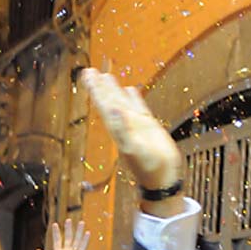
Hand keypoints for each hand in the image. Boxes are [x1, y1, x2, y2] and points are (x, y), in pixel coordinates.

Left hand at [34, 219, 89, 249]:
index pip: (57, 241)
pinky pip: (82, 249)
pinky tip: (87, 233)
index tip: (54, 224)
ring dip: (79, 232)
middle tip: (69, 220)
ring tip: (81, 222)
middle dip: (69, 229)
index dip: (56, 233)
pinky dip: (85, 241)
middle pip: (68, 239)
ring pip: (76, 241)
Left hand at [82, 68, 182, 212]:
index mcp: (118, 129)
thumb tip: (113, 109)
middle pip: (109, 101)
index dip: (96, 90)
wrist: (163, 178)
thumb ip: (123, 129)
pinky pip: (138, 107)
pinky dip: (133, 98)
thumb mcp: (134, 148)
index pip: (104, 105)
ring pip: (122, 102)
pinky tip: (130, 89)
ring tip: (105, 75)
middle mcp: (124, 125)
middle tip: (88, 71)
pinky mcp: (148, 126)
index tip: (87, 75)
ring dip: (113, 90)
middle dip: (99, 87)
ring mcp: (136, 124)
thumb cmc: (149, 167)